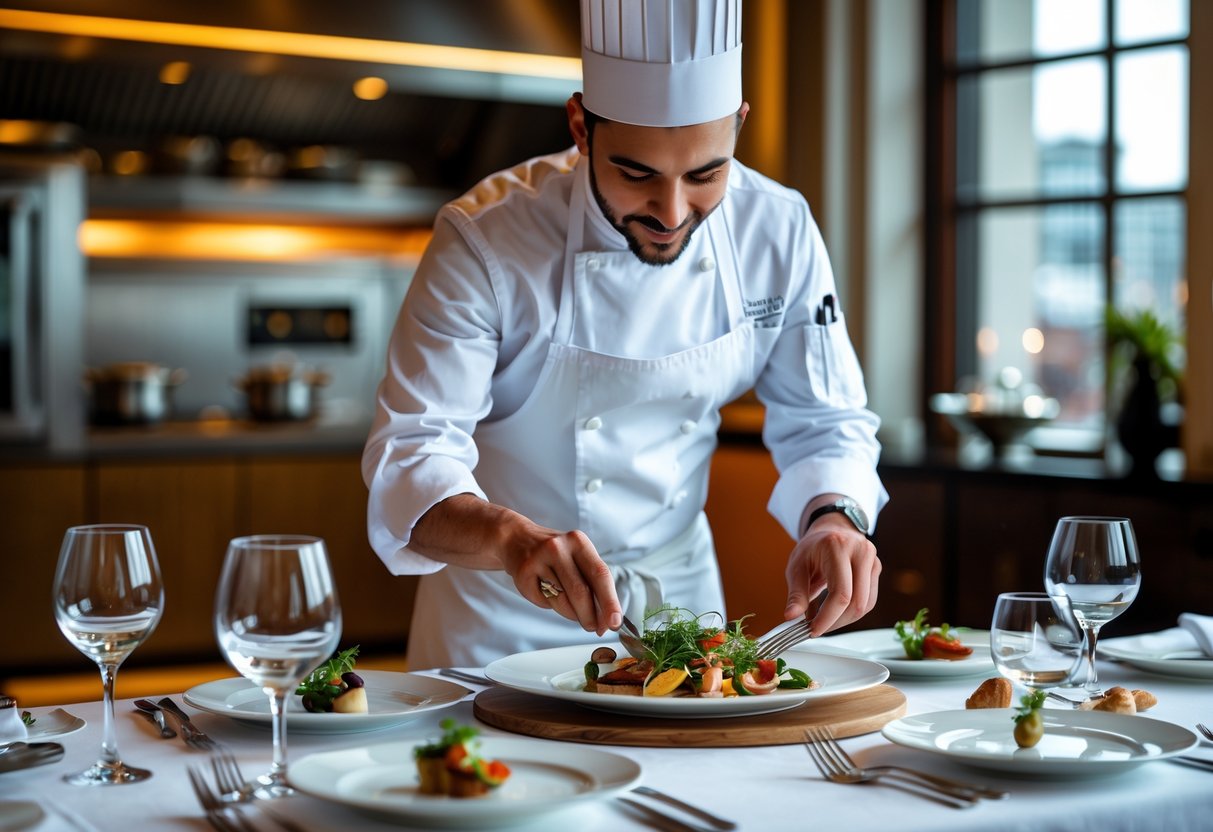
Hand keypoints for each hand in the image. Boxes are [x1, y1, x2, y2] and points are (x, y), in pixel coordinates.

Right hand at [499, 523, 622, 635]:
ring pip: (562, 600)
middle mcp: (559, 548)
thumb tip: (606, 617)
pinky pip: (543, 601)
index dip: (610, 601)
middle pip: (580, 591)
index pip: (600, 574)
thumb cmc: (555, 554)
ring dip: (571, 613)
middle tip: (595, 628)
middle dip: (590, 616)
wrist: (517, 539)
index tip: (614, 621)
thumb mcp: (577, 558)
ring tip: (570, 608)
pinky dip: (549, 605)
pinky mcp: (523, 572)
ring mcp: (539, 559)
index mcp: (579, 542)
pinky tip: (546, 592)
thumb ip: (593, 583)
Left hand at [783, 515, 879, 635]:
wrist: (831, 530)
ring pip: (866, 605)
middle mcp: (860, 551)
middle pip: (857, 602)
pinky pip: (869, 600)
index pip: (841, 593)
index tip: (813, 630)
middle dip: (836, 622)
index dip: (828, 618)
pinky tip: (836, 612)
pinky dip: (852, 611)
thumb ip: (796, 593)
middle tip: (817, 628)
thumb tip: (791, 616)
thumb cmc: (812, 548)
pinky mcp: (877, 568)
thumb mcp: (796, 567)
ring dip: (845, 620)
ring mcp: (872, 560)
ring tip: (825, 620)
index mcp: (837, 547)